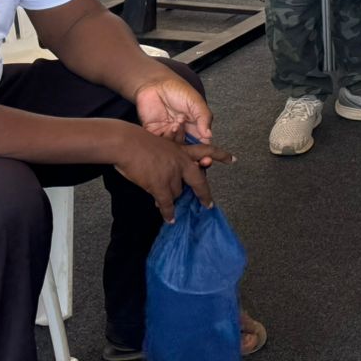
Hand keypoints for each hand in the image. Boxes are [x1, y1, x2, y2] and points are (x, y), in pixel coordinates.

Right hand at [113, 126, 233, 221]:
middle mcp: (182, 162)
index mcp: (183, 150)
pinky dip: (168, 213)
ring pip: (177, 193)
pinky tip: (170, 219)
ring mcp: (172, 174)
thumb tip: (169, 176)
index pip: (207, 151)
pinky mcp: (160, 184)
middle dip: (204, 194)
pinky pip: (167, 203)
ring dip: (171, 198)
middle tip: (208, 204)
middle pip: (199, 181)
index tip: (233, 160)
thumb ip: (170, 158)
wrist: (127, 143)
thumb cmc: (139, 141)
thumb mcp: (162, 144)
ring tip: (163, 202)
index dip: (220, 155)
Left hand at [134, 73, 213, 147]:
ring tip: (177, 122)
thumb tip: (209, 135)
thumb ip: (204, 118)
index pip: (201, 143)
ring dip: (176, 137)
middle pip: (187, 148)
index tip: (205, 154)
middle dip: (188, 146)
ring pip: (173, 146)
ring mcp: (167, 132)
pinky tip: (168, 126)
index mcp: (195, 125)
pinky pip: (159, 143)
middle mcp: (182, 131)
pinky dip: (164, 138)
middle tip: (188, 137)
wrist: (155, 83)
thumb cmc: (178, 89)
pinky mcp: (154, 132)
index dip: (203, 150)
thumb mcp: (196, 102)